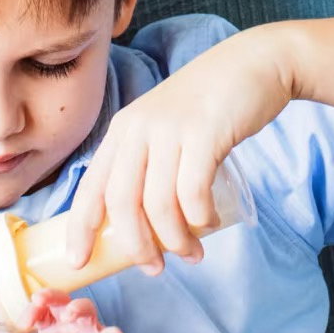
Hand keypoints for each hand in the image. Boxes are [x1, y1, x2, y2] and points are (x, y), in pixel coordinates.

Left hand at [27, 291, 148, 332]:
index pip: (41, 310)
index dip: (31, 311)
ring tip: (70, 313)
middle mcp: (72, 322)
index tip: (24, 324)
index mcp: (54, 325)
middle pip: (61, 300)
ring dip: (78, 307)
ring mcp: (91, 328)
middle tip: (39, 298)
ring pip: (86, 308)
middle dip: (50, 295)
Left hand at [66, 29, 290, 272]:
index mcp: (123, 129)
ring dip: (174, 241)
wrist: (255, 63)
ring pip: (158, 204)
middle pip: (121, 202)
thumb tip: (140, 222)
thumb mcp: (165, 126)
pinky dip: (199, 219)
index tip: (78, 262)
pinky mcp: (204, 132)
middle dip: (135, 246)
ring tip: (192, 254)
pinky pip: (193, 192)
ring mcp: (171, 129)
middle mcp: (139, 128)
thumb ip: (149, 160)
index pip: (92, 186)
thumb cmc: (210, 104)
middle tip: (154, 269)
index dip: (80, 228)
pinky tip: (209, 224)